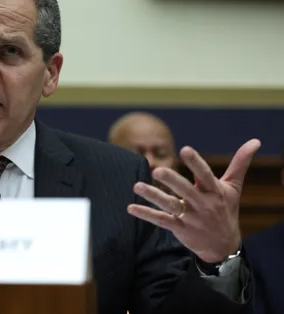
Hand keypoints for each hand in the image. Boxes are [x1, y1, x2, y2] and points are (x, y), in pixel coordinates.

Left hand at [127, 139, 260, 262]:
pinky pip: (161, 221)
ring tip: (136, 186)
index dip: (196, 163)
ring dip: (153, 196)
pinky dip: (146, 214)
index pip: (205, 175)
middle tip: (157, 170)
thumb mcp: (233, 187)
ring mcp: (191, 218)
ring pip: (170, 205)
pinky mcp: (180, 229)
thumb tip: (255, 141)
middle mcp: (203, 204)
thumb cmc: (226, 209)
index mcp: (214, 191)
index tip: (185, 150)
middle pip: (186, 190)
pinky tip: (131, 207)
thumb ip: (239, 163)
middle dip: (172, 180)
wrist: (224, 245)